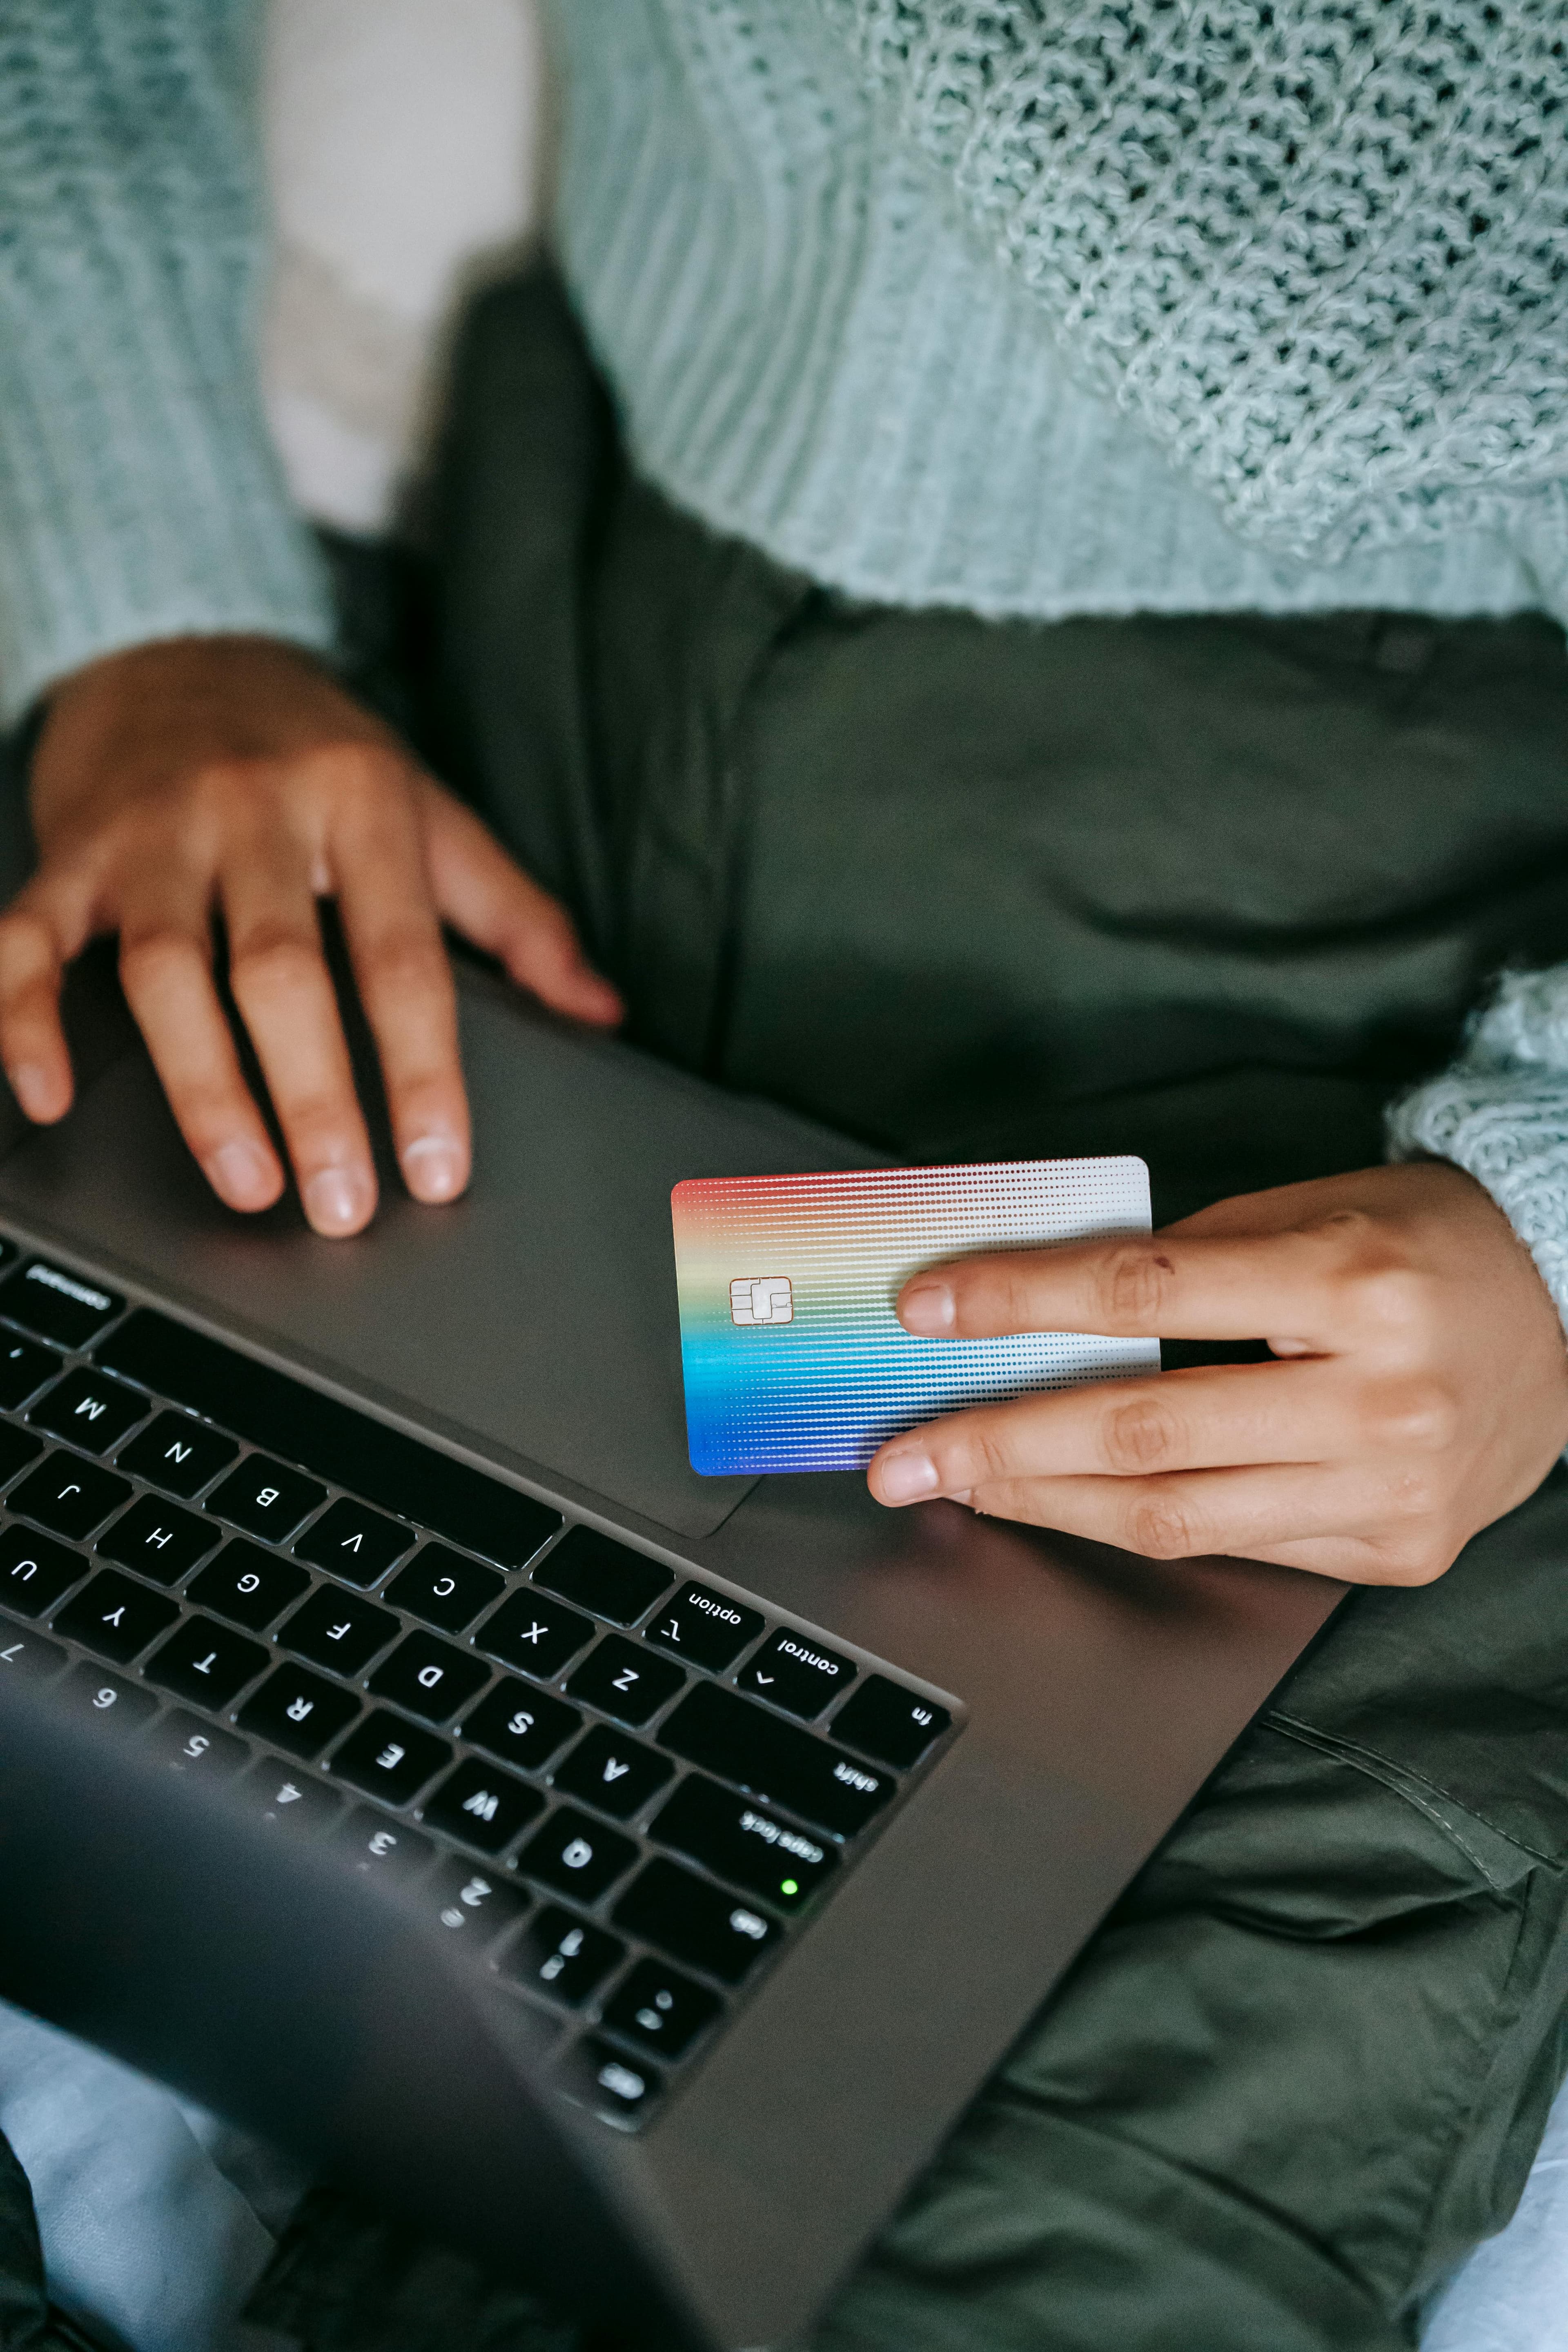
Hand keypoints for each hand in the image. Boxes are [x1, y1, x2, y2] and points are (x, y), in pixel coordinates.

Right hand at [0, 635, 620, 1235]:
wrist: (180, 642)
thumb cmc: (320, 750)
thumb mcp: (432, 812)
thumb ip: (515, 917)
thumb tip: (601, 1012)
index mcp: (361, 802)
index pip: (401, 958)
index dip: (421, 1071)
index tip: (435, 1167)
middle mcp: (253, 808)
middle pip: (279, 973)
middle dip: (312, 1100)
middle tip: (341, 1203)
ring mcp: (151, 829)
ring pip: (164, 971)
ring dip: (201, 1089)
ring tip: (246, 1183)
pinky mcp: (68, 849)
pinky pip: (28, 940)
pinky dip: (22, 1019)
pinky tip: (45, 1097)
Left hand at [867, 1161, 1567, 1582]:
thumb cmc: (1426, 1246)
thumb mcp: (1311, 1209)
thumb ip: (1187, 1261)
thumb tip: (1044, 1309)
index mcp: (1352, 1284)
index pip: (1145, 1296)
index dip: (1021, 1305)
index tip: (929, 1310)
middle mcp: (1378, 1398)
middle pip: (1144, 1432)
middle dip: (1001, 1445)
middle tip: (905, 1454)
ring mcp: (1391, 1491)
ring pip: (1175, 1517)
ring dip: (1047, 1502)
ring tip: (963, 1484)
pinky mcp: (1394, 1551)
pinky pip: (1236, 1548)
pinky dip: (1137, 1526)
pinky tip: (1070, 1504)